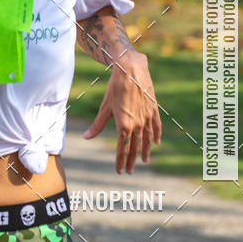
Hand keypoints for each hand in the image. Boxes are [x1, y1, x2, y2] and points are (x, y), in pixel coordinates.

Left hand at [82, 50, 161, 173]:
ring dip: (145, 151)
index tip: (119, 171)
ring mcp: (147, 117)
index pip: (122, 149)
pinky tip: (156, 142)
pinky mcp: (153, 109)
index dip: (120, 161)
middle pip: (135, 147)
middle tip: (130, 171)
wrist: (131, 70)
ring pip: (146, 139)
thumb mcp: (105, 107)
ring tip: (145, 160)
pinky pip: (156, 126)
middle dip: (131, 160)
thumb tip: (86, 137)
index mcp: (123, 125)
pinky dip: (156, 135)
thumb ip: (97, 125)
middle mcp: (137, 124)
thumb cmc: (115, 88)